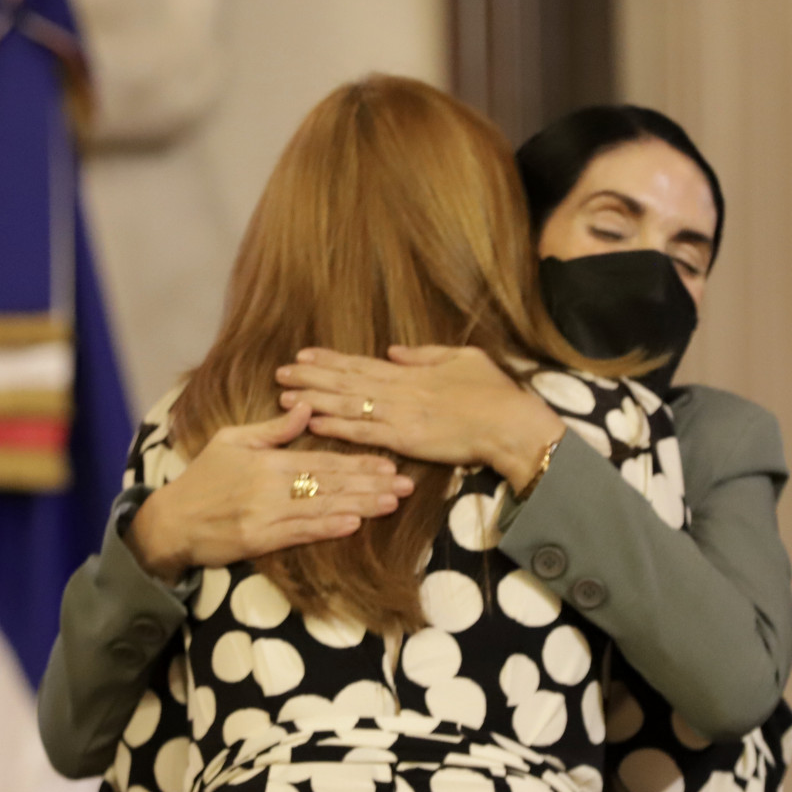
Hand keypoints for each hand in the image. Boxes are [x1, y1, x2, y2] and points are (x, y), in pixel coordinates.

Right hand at [127, 403, 414, 581]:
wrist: (170, 522)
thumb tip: (307, 406)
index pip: (322, 460)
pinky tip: (354, 524)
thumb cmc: (202, 478)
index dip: (358, 463)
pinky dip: (328, 529)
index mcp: (267, 460)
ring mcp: (266, 515)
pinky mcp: (259, 541)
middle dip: (371, 484)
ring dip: (360, 506)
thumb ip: (274, 428)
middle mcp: (270, 487)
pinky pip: (300, 533)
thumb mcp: (232, 440)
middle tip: (406, 485)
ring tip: (391, 503)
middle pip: (330, 484)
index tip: (389, 463)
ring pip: (322, 508)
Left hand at [275, 346, 565, 494]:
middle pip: (346, 383)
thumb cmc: (494, 392)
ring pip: (347, 407)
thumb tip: (394, 350)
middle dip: (311, 378)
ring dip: (314, 402)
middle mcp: (399, 391)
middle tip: (280, 373)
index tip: (303, 355)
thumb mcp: (463, 358)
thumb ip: (425, 355)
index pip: (361, 364)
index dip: (330, 360)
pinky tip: (312, 424)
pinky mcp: (405, 441)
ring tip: (284, 397)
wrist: (510, 424)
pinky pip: (364, 434)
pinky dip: (336, 429)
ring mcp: (400, 416)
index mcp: (411, 372)